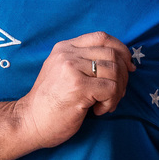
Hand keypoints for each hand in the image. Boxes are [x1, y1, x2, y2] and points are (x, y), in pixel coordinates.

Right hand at [14, 31, 133, 149]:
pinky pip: (111, 89)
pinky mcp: (78, 86)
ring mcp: (72, 69)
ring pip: (114, 71)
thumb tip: (122, 62)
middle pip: (112, 54)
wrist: (29, 122)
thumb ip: (85, 62)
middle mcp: (68, 54)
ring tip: (105, 104)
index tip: (128, 66)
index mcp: (65, 48)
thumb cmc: (51, 103)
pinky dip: (111, 102)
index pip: (102, 37)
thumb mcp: (63, 72)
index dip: (121, 50)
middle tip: (117, 93)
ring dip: (117, 91)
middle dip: (122, 76)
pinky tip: (98, 110)